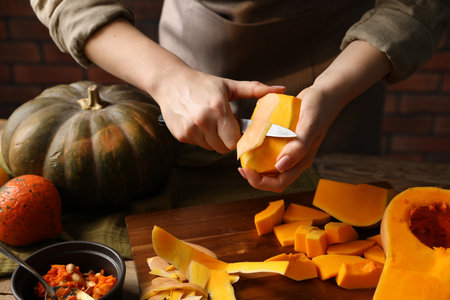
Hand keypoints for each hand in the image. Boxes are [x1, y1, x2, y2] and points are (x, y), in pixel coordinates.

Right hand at [154, 68, 284, 152]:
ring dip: (214, 140)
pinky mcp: (180, 135)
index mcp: (218, 108)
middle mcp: (203, 120)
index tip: (238, 128)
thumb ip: (255, 89)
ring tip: (211, 122)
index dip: (239, 138)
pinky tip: (198, 123)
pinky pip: (198, 144)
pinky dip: (201, 138)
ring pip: (211, 148)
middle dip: (227, 140)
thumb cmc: (202, 83)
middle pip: (224, 148)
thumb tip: (280, 90)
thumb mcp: (229, 85)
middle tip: (225, 125)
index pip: (235, 140)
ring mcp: (190, 129)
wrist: (170, 82)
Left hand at [238, 40, 390, 191]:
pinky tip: (251, 140)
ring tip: (244, 154)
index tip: (246, 170)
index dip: (260, 182)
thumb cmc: (319, 108)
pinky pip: (269, 150)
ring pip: (268, 166)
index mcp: (301, 161)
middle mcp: (294, 159)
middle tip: (240, 165)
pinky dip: (258, 149)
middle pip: (271, 178)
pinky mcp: (284, 140)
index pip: (279, 183)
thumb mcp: (309, 125)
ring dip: (255, 164)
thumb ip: (298, 147)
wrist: (325, 94)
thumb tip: (281, 166)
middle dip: (254, 176)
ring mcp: (289, 150)